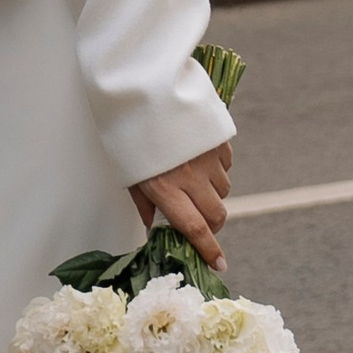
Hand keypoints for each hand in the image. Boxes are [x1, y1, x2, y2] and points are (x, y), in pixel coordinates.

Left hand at [133, 140, 231, 269]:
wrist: (142, 87)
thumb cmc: (127, 132)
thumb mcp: (127, 172)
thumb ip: (142, 203)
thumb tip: (151, 228)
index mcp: (165, 187)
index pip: (193, 228)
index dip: (208, 249)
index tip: (220, 265)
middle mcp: (190, 175)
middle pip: (215, 214)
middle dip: (212, 226)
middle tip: (200, 224)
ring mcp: (207, 157)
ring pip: (223, 190)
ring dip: (212, 195)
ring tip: (192, 183)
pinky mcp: (218, 139)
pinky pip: (226, 165)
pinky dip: (217, 170)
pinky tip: (198, 160)